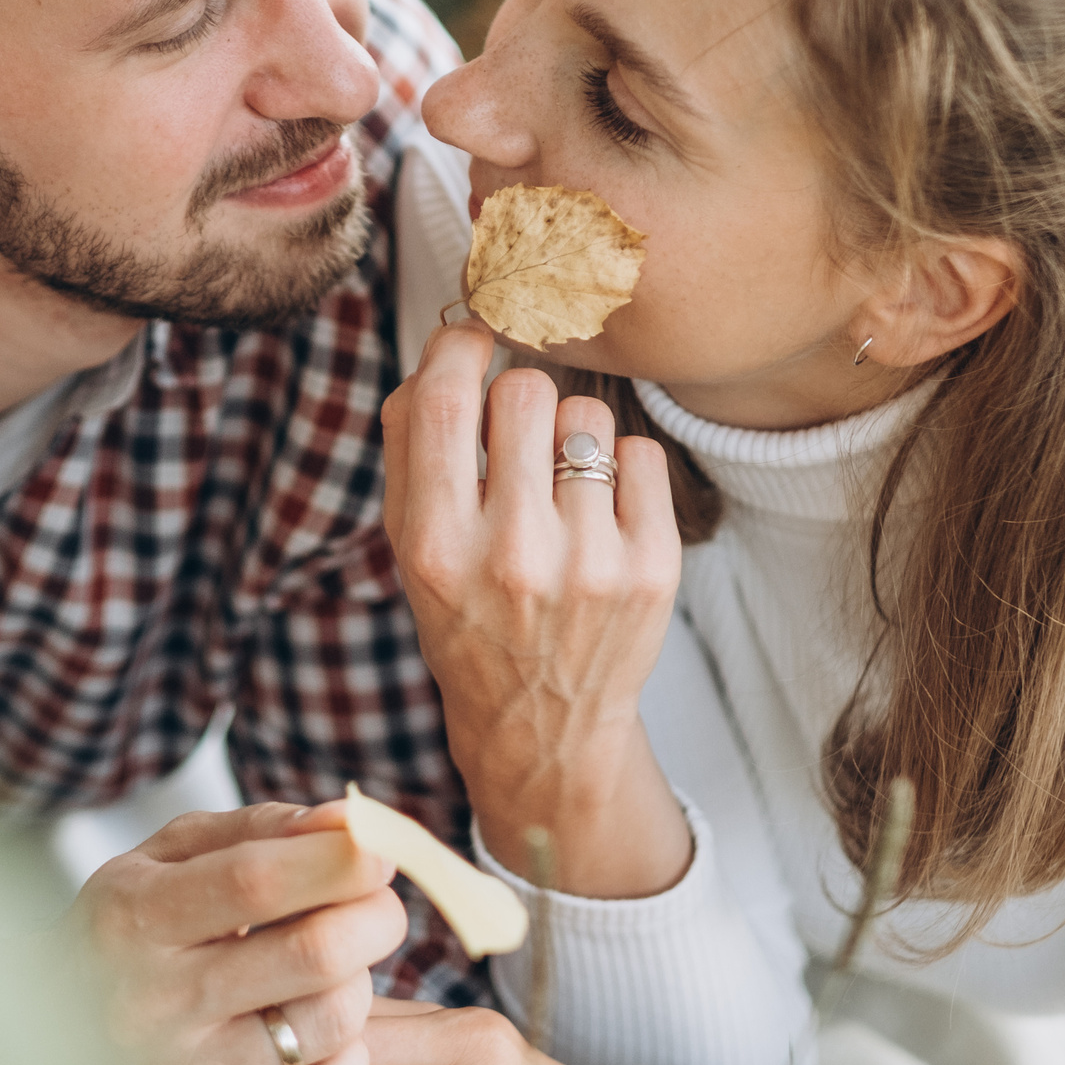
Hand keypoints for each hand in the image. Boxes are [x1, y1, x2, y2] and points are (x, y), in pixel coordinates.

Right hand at [75, 801, 409, 1064]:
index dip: (338, 859)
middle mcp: (151, 1005)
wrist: (41, 1053)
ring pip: (331, 1024)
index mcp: (134, 919)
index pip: (255, 880)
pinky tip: (322, 1042)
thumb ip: (258, 830)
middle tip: (378, 908)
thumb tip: (350, 821)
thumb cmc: (127, 935)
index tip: (377, 850)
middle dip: (374, 918)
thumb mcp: (165, 862)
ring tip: (334, 975)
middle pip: (313, 952)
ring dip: (359, 987)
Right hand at [381, 321, 687, 895]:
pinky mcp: (654, 569)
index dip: (460, 346)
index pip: (443, 401)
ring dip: (571, 435)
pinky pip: (642, 453)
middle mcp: (512, 556)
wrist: (543, 726)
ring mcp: (591, 565)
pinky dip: (621, 469)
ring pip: (588, 417)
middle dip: (519, 396)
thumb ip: (411, 446)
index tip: (472, 339)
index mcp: (436, 547)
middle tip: (517, 432)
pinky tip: (601, 512)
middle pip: (526, 391)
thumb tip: (445, 347)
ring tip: (560, 487)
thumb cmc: (469, 617)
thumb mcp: (412, 547)